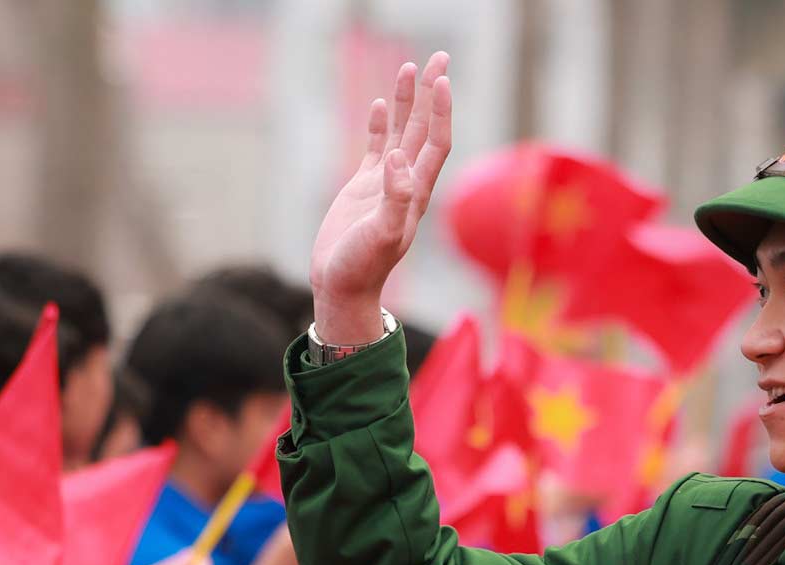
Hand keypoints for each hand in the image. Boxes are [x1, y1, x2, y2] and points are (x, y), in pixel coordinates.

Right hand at [309, 51, 453, 341]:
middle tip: (440, 57)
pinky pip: (376, 148)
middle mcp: (407, 183)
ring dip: (408, 102)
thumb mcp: (383, 234)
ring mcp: (385, 183)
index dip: (440, 111)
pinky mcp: (363, 189)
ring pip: (402, 133)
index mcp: (417, 192)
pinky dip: (380, 125)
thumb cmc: (364, 267)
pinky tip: (381, 105)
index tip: (441, 80)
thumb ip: (394, 198)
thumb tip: (398, 159)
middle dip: (432, 93)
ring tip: (409, 67)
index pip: (436, 142)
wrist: (343, 287)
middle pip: (425, 129)